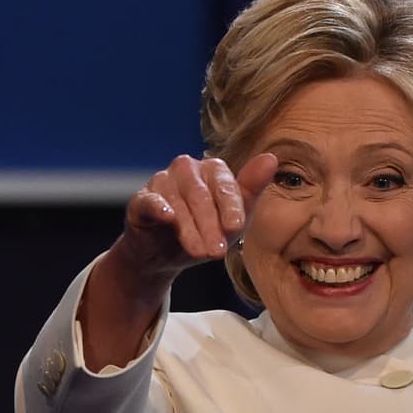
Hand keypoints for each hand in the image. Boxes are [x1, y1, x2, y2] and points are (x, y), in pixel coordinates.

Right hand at [112, 153, 276, 287]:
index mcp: (213, 170)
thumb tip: (271, 158)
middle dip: (211, 225)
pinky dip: (158, 208)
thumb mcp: (235, 217)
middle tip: (218, 252)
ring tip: (200, 253)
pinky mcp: (141, 198)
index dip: (231, 207)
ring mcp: (162, 181)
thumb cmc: (208, 230)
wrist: (167, 254)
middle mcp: (187, 169)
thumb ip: (252, 189)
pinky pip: (150, 200)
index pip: (225, 185)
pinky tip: (168, 218)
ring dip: (190, 230)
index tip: (235, 227)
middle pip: (201, 195)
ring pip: (178, 202)